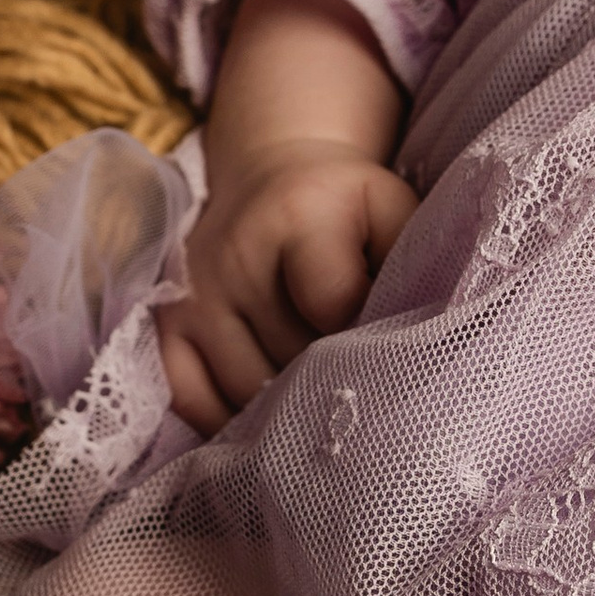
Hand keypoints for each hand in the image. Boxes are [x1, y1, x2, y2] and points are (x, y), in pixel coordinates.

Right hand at [161, 137, 416, 431]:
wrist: (272, 175)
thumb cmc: (347, 205)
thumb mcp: (392, 208)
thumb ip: (413, 256)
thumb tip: (425, 327)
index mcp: (299, 217)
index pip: (333, 306)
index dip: (366, 334)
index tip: (385, 342)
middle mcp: (234, 255)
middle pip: (288, 356)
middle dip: (330, 378)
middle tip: (361, 386)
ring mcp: (194, 294)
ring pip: (243, 388)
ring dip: (285, 407)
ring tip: (321, 401)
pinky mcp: (168, 323)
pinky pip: (191, 398)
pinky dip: (228, 420)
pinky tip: (265, 418)